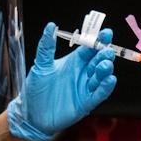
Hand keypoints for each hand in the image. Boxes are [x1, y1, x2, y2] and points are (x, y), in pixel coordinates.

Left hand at [7, 23, 116, 140]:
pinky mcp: (85, 103)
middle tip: (106, 50)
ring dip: (105, 70)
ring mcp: (85, 88)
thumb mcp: (41, 65)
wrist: (31, 114)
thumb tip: (50, 26)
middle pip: (98, 61)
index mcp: (73, 62)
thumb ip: (46, 47)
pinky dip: (105, 87)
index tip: (106, 33)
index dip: (98, 40)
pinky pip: (99, 94)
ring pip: (100, 77)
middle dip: (104, 55)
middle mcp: (82, 73)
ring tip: (105, 65)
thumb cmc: (36, 89)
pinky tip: (110, 80)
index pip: (89, 48)